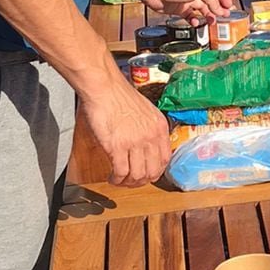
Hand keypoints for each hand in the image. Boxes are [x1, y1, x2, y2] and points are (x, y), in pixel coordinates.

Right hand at [78, 73, 169, 187]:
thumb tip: (146, 147)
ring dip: (128, 182)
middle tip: (131, 181)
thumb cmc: (119, 96)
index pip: (165, 159)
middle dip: (141, 181)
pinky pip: (121, 172)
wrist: (105, 87)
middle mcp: (150, 137)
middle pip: (152, 172)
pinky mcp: (117, 147)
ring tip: (120, 180)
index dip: (156, 172)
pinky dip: (116, 179)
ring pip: (137, 175)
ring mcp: (135, 143)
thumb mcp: (145, 111)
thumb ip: (149, 129)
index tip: (148, 175)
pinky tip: (112, 177)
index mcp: (160, 128)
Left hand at [147, 0, 230, 19]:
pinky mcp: (180, 8)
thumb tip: (220, 10)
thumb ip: (211, 1)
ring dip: (208, 15)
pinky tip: (196, 22)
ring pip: (202, 9)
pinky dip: (194, 20)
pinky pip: (190, 16)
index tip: (229, 6)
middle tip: (224, 16)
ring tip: (212, 21)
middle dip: (218, 8)